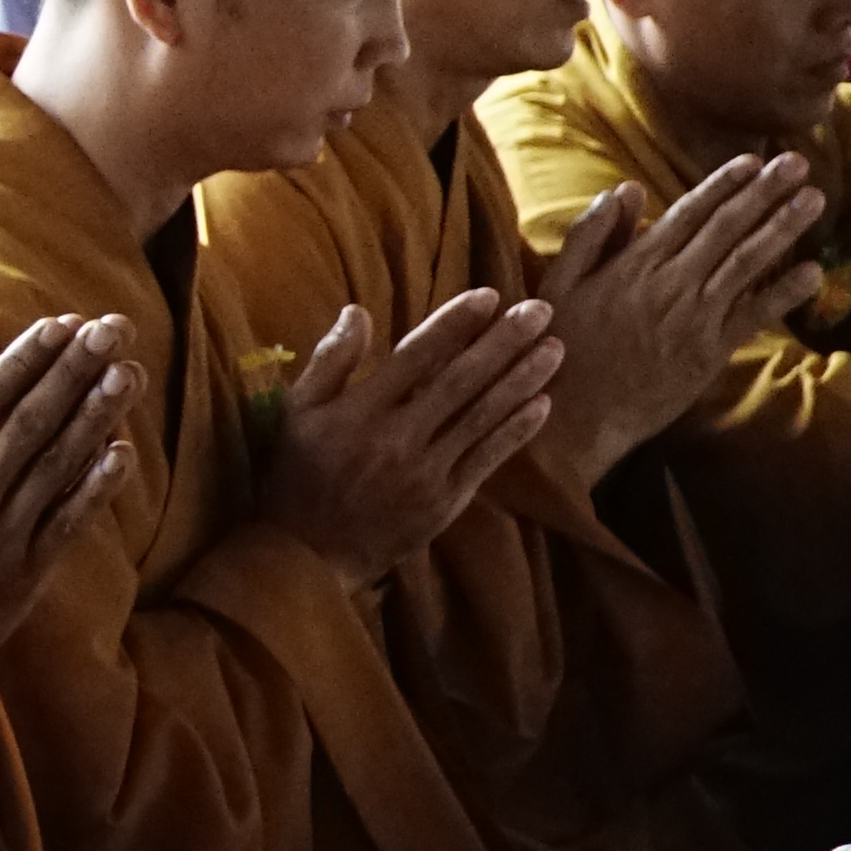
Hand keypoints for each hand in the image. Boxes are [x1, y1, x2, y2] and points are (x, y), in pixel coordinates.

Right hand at [0, 314, 131, 680]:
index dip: (23, 363)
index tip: (57, 326)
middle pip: (31, 425)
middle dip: (74, 372)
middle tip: (110, 330)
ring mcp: (1, 541)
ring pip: (57, 467)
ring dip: (96, 416)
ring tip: (129, 372)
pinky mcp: (25, 576)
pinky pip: (68, 524)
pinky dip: (96, 488)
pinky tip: (122, 453)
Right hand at [257, 291, 558, 580]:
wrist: (309, 554)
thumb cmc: (299, 474)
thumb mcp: (296, 412)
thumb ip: (329, 361)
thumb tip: (357, 311)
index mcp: (360, 410)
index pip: (417, 355)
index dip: (455, 323)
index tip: (489, 296)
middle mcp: (398, 437)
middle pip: (461, 381)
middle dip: (504, 342)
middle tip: (540, 310)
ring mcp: (426, 471)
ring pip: (482, 416)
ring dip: (522, 380)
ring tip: (554, 348)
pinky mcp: (445, 500)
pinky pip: (487, 458)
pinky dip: (516, 431)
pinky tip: (543, 404)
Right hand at [528, 158, 824, 479]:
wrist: (576, 417)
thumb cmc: (562, 348)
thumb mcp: (560, 283)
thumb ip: (591, 235)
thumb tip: (624, 190)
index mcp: (635, 264)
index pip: (688, 213)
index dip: (723, 185)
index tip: (753, 161)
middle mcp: (671, 283)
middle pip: (726, 228)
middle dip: (765, 192)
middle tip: (797, 163)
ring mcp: (695, 318)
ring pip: (747, 262)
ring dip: (783, 228)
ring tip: (814, 199)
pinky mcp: (710, 352)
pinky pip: (754, 316)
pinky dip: (784, 293)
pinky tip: (814, 272)